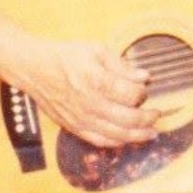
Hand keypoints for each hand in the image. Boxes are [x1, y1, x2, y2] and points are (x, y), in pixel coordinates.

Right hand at [28, 39, 161, 147]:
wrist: (35, 70)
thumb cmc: (65, 57)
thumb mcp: (95, 50)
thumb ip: (122, 65)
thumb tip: (145, 76)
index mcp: (97, 81)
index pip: (131, 95)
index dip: (142, 93)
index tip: (143, 89)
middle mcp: (91, 104)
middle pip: (129, 119)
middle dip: (148, 118)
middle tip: (157, 115)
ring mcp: (82, 119)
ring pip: (117, 135)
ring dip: (138, 135)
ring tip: (151, 133)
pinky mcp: (75, 128)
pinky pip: (100, 141)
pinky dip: (117, 142)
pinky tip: (127, 139)